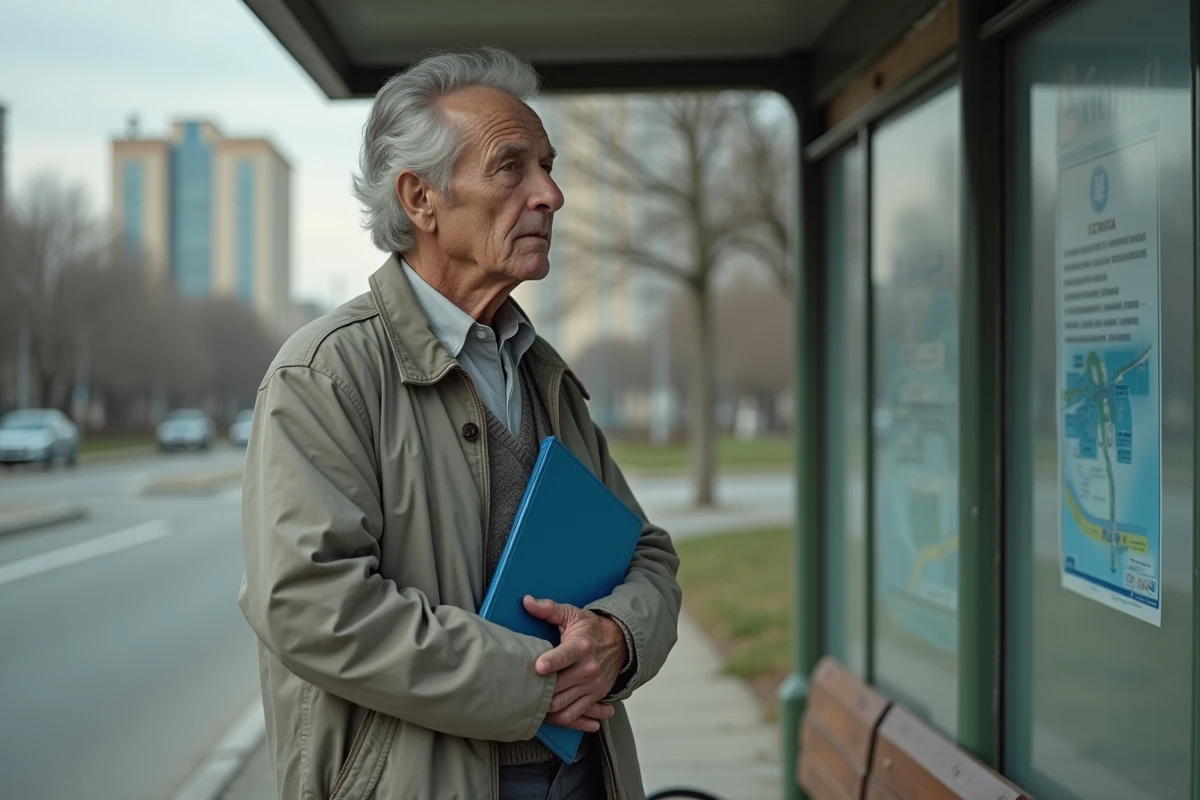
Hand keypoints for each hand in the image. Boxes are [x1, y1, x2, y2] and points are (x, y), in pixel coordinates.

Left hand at [523, 596, 626, 732]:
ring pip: (563, 705)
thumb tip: (527, 601)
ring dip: (545, 708)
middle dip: (539, 690)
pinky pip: (574, 715)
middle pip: (559, 687)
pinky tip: (546, 714)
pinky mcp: (594, 697)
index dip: (551, 662)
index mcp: (581, 647)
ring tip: (530, 703)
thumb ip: (548, 609)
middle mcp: (588, 669)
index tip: (538, 667)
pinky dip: (559, 718)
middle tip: (521, 689)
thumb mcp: (572, 614)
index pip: (564, 656)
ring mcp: (592, 686)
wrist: (620, 642)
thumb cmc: (591, 629)